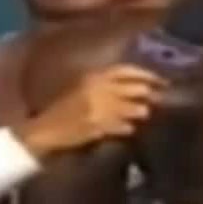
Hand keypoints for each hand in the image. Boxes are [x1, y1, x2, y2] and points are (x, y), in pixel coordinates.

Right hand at [12, 64, 165, 158]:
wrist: (42, 133)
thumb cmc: (61, 113)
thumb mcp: (81, 92)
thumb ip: (105, 89)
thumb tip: (136, 91)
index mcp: (91, 77)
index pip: (124, 70)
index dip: (145, 74)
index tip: (160, 80)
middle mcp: (95, 89)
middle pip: (130, 88)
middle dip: (147, 92)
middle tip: (160, 98)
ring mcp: (95, 108)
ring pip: (127, 107)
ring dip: (139, 111)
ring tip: (145, 114)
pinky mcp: (94, 126)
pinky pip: (118, 126)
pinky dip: (126, 127)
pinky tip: (129, 129)